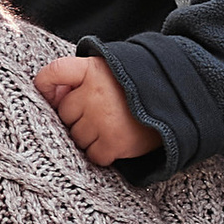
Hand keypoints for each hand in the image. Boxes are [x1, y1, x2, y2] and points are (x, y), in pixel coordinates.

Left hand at [35, 52, 161, 167]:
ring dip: (90, 137)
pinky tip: (117, 141)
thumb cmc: (136, 89)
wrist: (177, 104)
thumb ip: (81, 78)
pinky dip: (103, 153)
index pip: (55, 72)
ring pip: (76, 137)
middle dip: (78, 117)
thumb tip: (50, 96)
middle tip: (101, 114)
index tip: (49, 95)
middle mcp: (95, 92)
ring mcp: (103, 118)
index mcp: (94, 69)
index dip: (45, 85)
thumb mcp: (111, 71)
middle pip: (64, 113)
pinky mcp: (114, 141)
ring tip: (112, 127)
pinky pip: (93, 155)